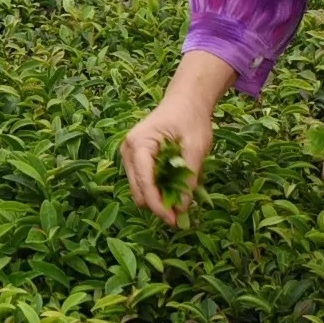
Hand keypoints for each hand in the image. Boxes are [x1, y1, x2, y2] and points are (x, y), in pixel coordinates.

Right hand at [122, 50, 234, 226]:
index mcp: (139, 144)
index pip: (145, 182)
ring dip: (158, 198)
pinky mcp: (135, 160)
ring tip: (181, 200)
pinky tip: (175, 188)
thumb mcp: (195, 148)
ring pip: (139, 189)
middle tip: (181, 216)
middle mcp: (128, 151)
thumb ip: (188, 178)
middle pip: (138, 190)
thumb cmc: (190, 119)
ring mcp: (129, 155)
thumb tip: (182, 209)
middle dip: (158, 205)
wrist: (186, 101)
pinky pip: (143, 182)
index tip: (174, 221)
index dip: (158, 205)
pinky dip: (158, 190)